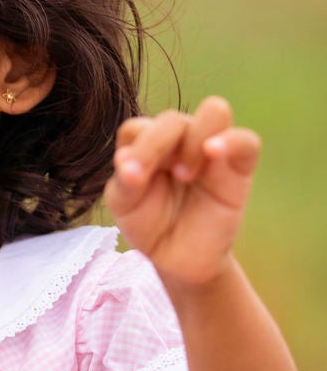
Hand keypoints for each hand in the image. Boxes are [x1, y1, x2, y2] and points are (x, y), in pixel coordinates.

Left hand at [103, 96, 261, 287]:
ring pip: (214, 112)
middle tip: (161, 181)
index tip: (132, 179)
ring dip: (195, 138)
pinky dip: (231, 141)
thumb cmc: (149, 225)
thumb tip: (123, 158)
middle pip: (172, 119)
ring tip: (185, 176)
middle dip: (160, 146)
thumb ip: (125, 182)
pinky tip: (213, 152)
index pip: (138, 128)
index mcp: (146, 143)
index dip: (135, 150)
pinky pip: (246, 140)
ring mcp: (210, 148)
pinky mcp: (239, 165)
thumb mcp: (126, 206)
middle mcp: (178, 140)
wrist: (179, 259)